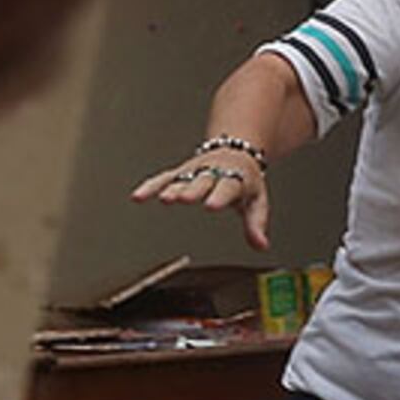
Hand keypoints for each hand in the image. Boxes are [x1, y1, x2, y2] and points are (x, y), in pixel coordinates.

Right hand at [132, 148, 271, 252]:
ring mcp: (195, 171)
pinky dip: (151, 186)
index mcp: (235, 178)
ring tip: (162, 198)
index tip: (210, 205)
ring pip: (181, 178)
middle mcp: (212, 172)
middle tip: (182, 198)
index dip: (219, 196)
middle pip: (201, 181)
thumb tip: (261, 245)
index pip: (227, 187)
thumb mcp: (257, 200)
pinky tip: (138, 196)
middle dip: (191, 189)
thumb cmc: (245, 181)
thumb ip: (256, 223)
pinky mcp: (181, 173)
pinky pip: (164, 178)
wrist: (236, 154)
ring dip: (170, 188)